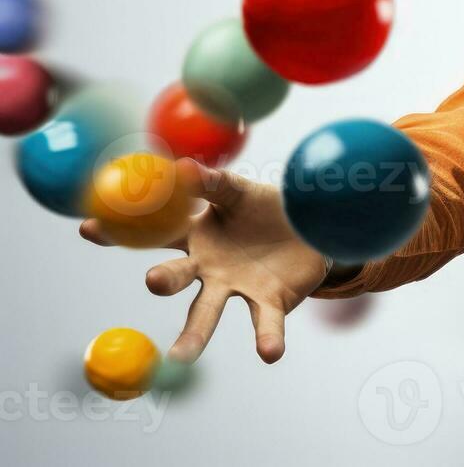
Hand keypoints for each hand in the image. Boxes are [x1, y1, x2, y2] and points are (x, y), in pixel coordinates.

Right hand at [79, 160, 328, 364]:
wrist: (312, 227)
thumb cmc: (266, 207)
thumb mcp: (241, 191)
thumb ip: (214, 183)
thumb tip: (183, 167)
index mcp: (196, 236)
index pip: (153, 234)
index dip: (121, 231)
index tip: (88, 226)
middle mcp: (208, 269)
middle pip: (177, 278)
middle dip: (164, 280)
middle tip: (153, 281)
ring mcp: (235, 289)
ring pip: (208, 313)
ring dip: (194, 336)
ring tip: (180, 358)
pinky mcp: (270, 303)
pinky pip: (266, 323)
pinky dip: (267, 338)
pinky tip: (269, 354)